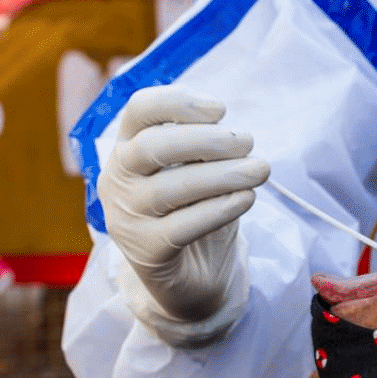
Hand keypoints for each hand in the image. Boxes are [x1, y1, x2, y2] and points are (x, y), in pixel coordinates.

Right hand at [97, 85, 268, 321]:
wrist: (189, 275)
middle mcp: (116, 179)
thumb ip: (202, 146)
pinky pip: (183, 226)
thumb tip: (232, 135)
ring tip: (260, 170)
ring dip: (223, 174)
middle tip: (248, 142)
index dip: (180, 102)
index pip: (139, 109)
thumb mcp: (194, 168)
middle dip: (207, 140)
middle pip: (153, 146)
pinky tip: (246, 198)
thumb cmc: (193, 208)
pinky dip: (221, 208)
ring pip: (170, 188)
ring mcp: (126, 217)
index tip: (221, 110)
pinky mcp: (145, 253)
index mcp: (126, 147)